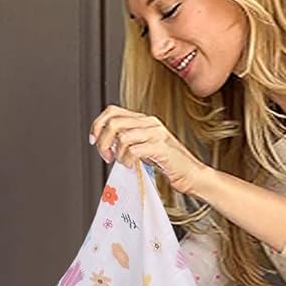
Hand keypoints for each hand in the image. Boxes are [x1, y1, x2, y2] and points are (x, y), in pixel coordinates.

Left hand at [88, 105, 204, 196]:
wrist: (191, 174)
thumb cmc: (169, 164)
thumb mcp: (144, 148)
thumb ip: (128, 142)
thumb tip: (106, 144)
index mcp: (144, 120)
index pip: (112, 111)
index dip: (98, 124)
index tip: (94, 140)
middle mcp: (150, 123)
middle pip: (114, 122)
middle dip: (103, 142)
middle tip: (107, 157)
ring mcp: (156, 134)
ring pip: (122, 136)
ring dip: (117, 153)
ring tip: (123, 163)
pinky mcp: (161, 148)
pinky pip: (134, 150)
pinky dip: (128, 160)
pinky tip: (132, 166)